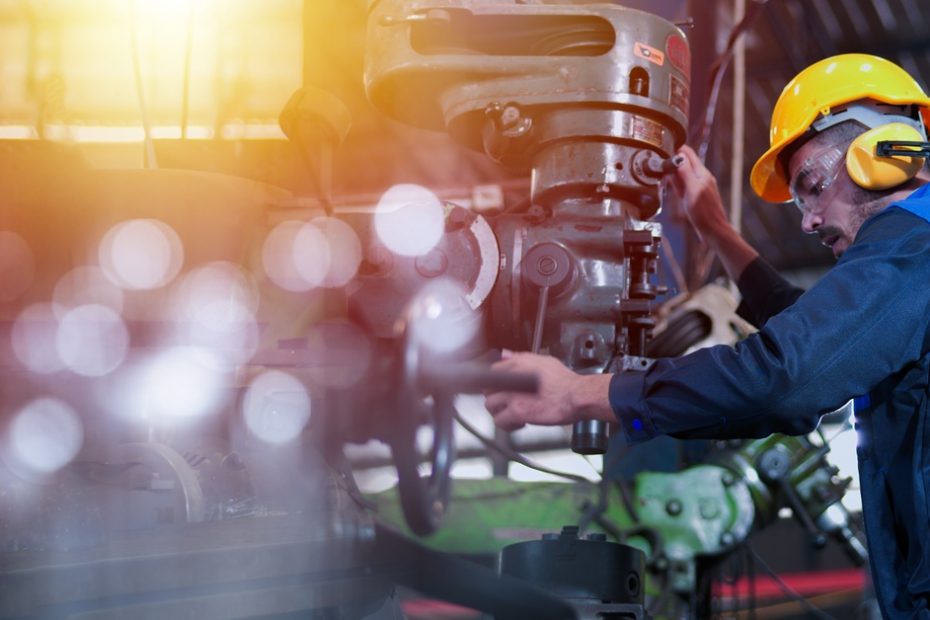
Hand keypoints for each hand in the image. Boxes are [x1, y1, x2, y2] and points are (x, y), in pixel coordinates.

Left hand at [484, 352, 613, 430]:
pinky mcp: (517, 411)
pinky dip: (507, 424)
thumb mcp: (543, 360)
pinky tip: (518, 422)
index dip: (496, 383)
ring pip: (490, 406)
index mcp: (517, 364)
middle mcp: (512, 378)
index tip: (500, 390)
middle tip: (506, 403)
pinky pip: (500, 420)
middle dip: (496, 397)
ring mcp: (513, 395)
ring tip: (512, 414)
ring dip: (500, 412)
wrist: (577, 396)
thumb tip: (505, 354)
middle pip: (488, 389)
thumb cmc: (565, 381)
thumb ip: (520, 357)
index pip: (492, 372)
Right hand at [668, 145, 729, 244]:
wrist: (714, 231)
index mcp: (702, 173)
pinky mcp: (697, 196)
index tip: (664, 147)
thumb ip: (685, 172)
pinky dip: (677, 183)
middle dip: (673, 160)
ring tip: (663, 170)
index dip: (676, 149)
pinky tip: (672, 185)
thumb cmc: (704, 213)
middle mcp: (702, 178)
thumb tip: (679, 156)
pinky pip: (685, 185)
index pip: (689, 154)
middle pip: (686, 163)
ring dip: (674, 171)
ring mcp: (700, 187)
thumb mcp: (692, 190)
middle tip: (660, 159)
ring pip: (684, 174)